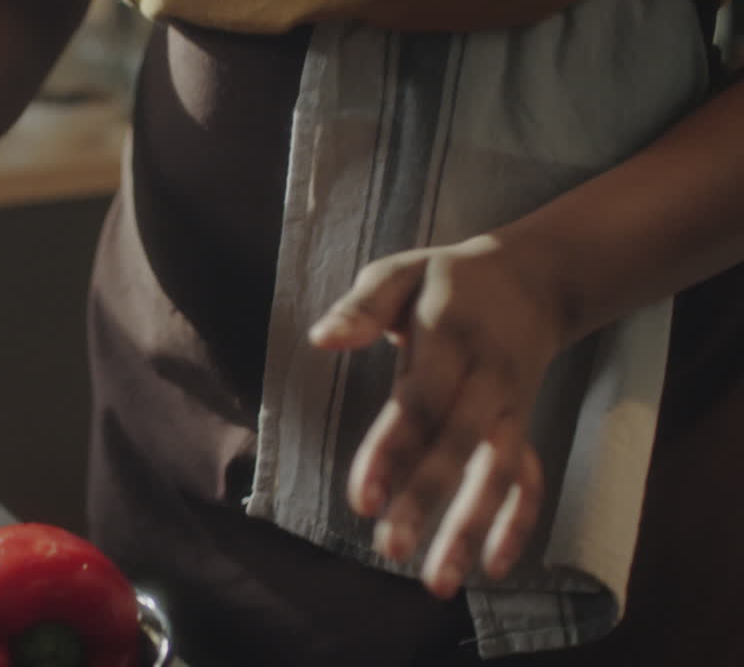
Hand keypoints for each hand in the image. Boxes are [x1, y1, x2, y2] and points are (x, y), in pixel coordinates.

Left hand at [308, 236, 564, 599]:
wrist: (533, 277)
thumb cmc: (447, 278)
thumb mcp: (400, 271)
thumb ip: (362, 307)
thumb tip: (321, 340)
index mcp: (451, 339)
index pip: (420, 403)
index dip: (392, 452)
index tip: (363, 500)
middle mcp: (487, 380)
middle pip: (458, 447)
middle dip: (426, 501)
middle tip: (390, 551)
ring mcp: (510, 407)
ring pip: (498, 473)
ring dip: (472, 529)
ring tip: (438, 583)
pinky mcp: (521, 426)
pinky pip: (530, 479)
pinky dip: (518, 523)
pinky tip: (492, 568)